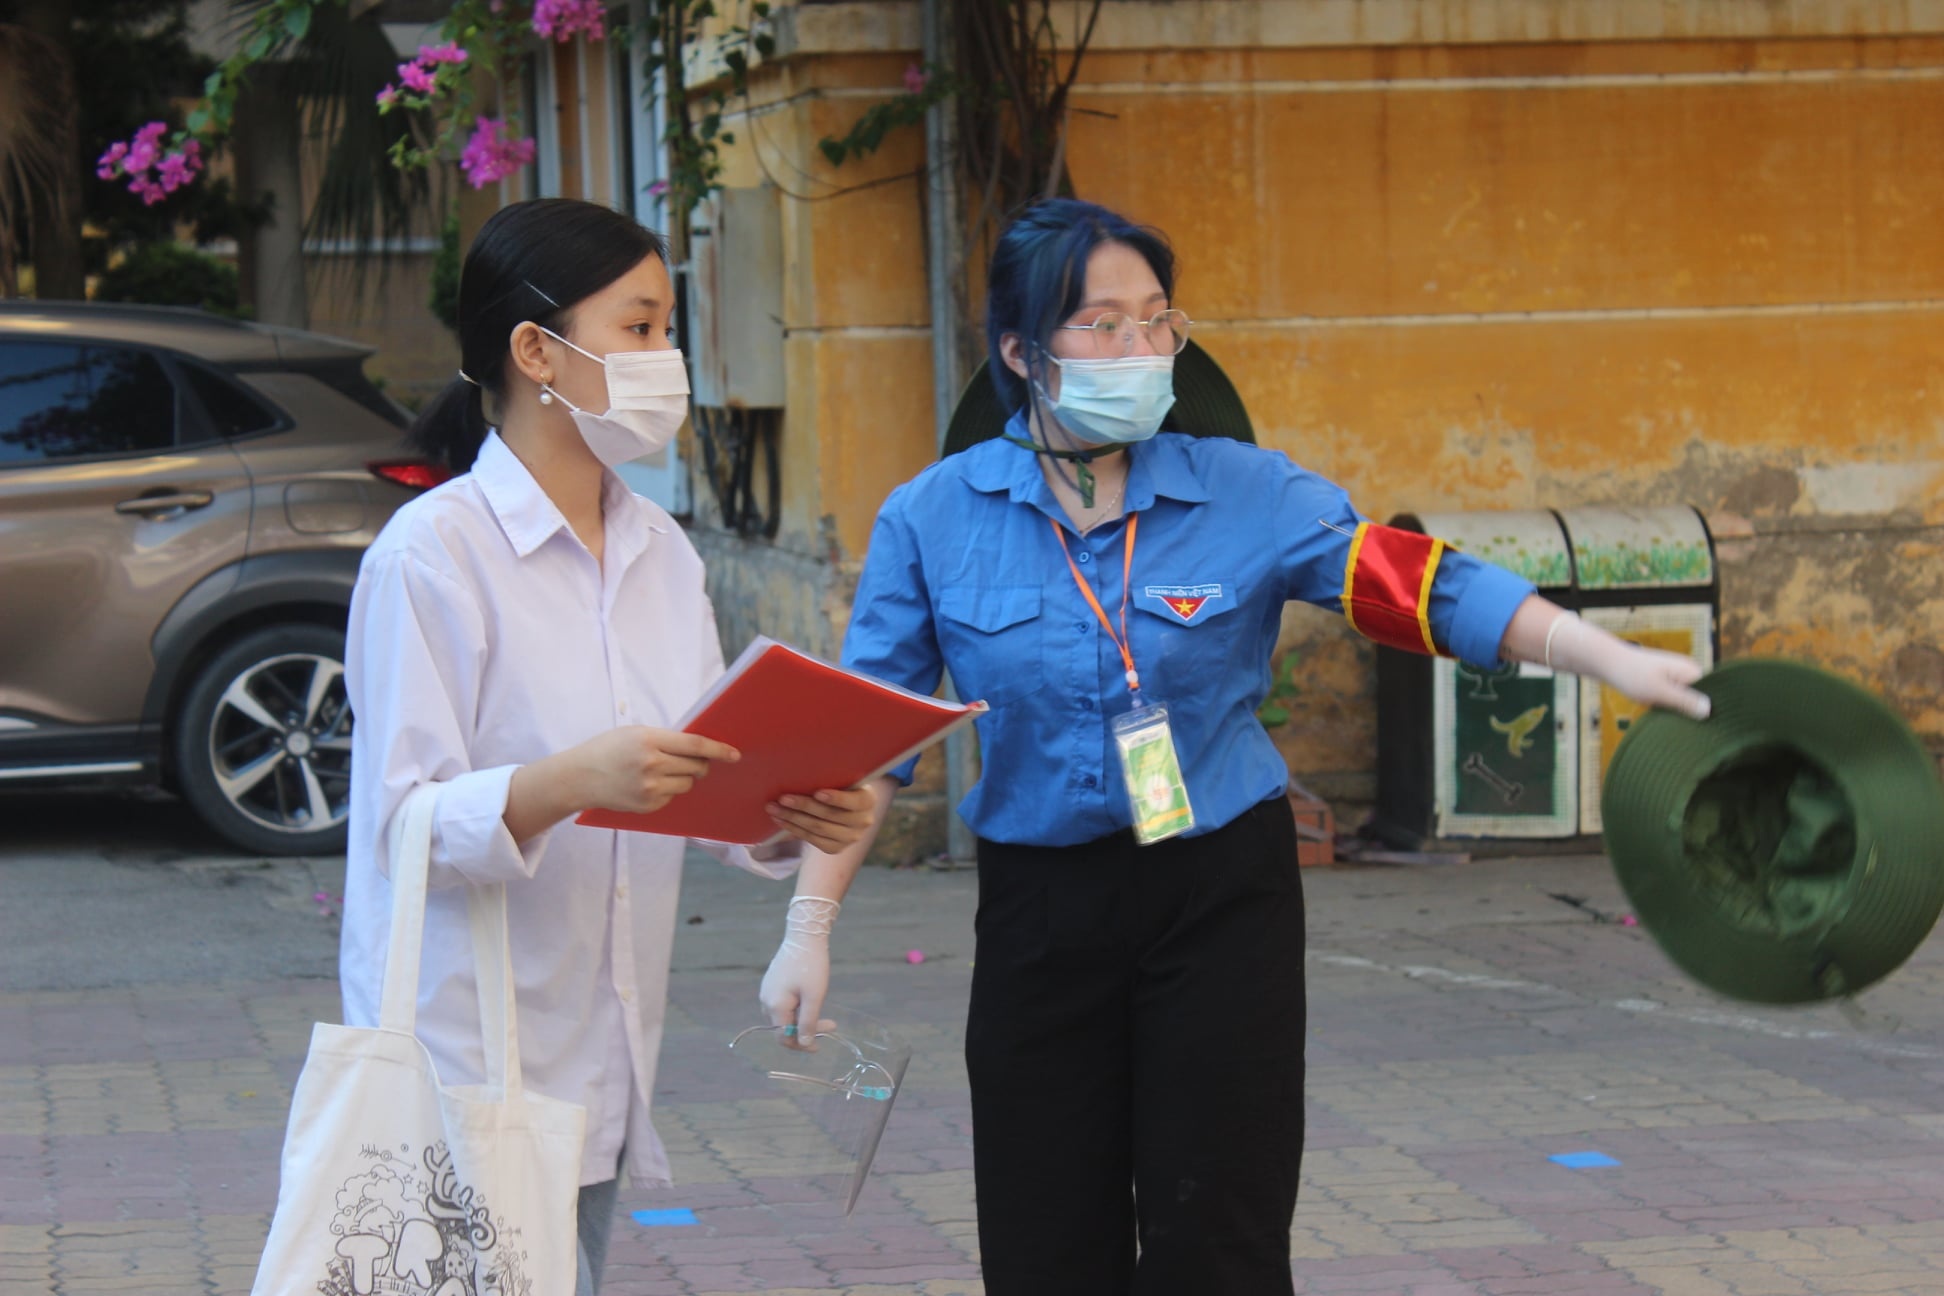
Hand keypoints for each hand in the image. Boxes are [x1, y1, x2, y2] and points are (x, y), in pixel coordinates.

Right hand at [574, 726, 740, 815]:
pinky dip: (668, 790)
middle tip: (691, 761)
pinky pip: (672, 797)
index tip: (734, 754)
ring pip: (687, 783)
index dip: (719, 750)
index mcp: (649, 740)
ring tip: (660, 771)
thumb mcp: (635, 733)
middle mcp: (652, 765)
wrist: (579, 777)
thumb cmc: (607, 750)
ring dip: (684, 777)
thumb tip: (699, 747)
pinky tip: (648, 784)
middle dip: (700, 764)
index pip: (695, 745)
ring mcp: (650, 788)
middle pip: (696, 767)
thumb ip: (665, 739)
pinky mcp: (648, 806)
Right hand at [760, 896, 838, 1048]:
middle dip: (806, 1030)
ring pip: (784, 1017)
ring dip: (803, 1020)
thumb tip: (803, 1044)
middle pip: (783, 1028)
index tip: (820, 1045)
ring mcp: (767, 992)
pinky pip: (783, 1006)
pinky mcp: (772, 984)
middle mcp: (765, 1001)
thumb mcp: (814, 997)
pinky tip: (811, 1000)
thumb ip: (808, 1022)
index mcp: (774, 1006)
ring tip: (822, 1010)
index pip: (783, 1038)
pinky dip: (798, 1009)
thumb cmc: (811, 966)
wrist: (804, 936)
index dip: (801, 1045)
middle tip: (831, 1024)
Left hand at [767, 786, 876, 853]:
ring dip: (793, 818)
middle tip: (782, 798)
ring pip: (818, 829)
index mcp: (867, 801)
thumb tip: (801, 772)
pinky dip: (794, 829)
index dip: (836, 798)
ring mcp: (850, 838)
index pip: (854, 801)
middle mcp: (863, 822)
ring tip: (774, 809)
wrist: (845, 807)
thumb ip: (830, 777)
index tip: (818, 793)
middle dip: (804, 806)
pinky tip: (780, 820)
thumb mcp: (842, 778)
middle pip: (830, 816)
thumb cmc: (839, 785)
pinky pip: (812, 840)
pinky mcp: (836, 848)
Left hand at [1547, 614, 1710, 720]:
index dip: (1707, 712)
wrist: (1606, 662)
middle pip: (1698, 700)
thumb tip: (1709, 710)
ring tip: (1668, 720)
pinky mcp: (1664, 682)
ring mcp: (1676, 676)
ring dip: (1676, 712)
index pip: (1712, 696)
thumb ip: (1684, 701)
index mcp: (1692, 671)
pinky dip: (1666, 708)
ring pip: (1684, 701)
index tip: (1701, 728)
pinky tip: (1660, 716)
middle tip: (1679, 727)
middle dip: (1690, 714)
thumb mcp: (1659, 691)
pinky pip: (1672, 699)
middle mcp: (1687, 672)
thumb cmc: (1631, 675)